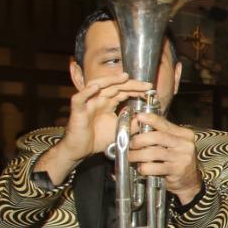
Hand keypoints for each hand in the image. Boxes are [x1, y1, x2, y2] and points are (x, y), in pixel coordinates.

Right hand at [35, 73, 156, 184]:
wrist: (81, 150)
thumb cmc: (98, 139)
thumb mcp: (121, 130)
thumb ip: (134, 123)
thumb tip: (148, 117)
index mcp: (108, 103)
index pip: (123, 91)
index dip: (136, 89)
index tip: (149, 89)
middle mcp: (98, 100)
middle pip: (114, 86)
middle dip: (130, 84)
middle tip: (146, 84)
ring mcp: (88, 104)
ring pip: (96, 85)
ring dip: (110, 80)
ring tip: (124, 77)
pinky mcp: (77, 111)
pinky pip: (79, 98)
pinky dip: (86, 92)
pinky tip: (95, 87)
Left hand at [128, 114, 202, 203]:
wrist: (189, 181)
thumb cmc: (176, 161)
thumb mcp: (173, 145)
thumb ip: (160, 135)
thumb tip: (139, 125)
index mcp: (184, 134)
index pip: (165, 124)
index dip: (150, 119)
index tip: (138, 117)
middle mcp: (185, 144)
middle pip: (157, 137)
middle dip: (139, 140)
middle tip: (130, 144)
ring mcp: (182, 157)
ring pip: (154, 152)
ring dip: (137, 155)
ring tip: (130, 157)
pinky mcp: (177, 170)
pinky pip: (155, 167)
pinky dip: (144, 168)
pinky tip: (141, 168)